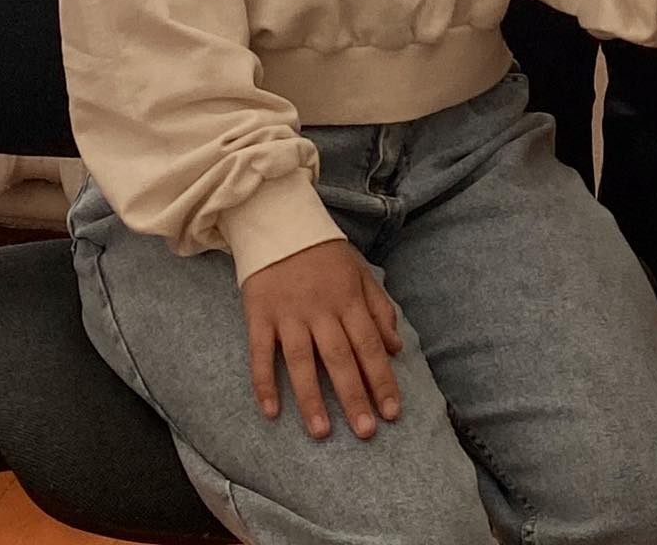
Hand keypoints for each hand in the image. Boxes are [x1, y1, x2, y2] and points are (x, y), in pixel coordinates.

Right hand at [241, 236, 402, 438]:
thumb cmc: (325, 253)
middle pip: (340, 358)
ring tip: (322, 433)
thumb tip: (396, 348)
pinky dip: (264, 383)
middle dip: (355, 397)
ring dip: (312, 399)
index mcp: (349, 299)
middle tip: (366, 433)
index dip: (382, 380)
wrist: (280, 223)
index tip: (392, 413)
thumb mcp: (361, 272)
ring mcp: (289, 314)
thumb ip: (380, 309)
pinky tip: (271, 411)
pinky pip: (261, 354)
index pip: (370, 346)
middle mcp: (321, 309)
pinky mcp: (259, 316)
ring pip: (302, 362)